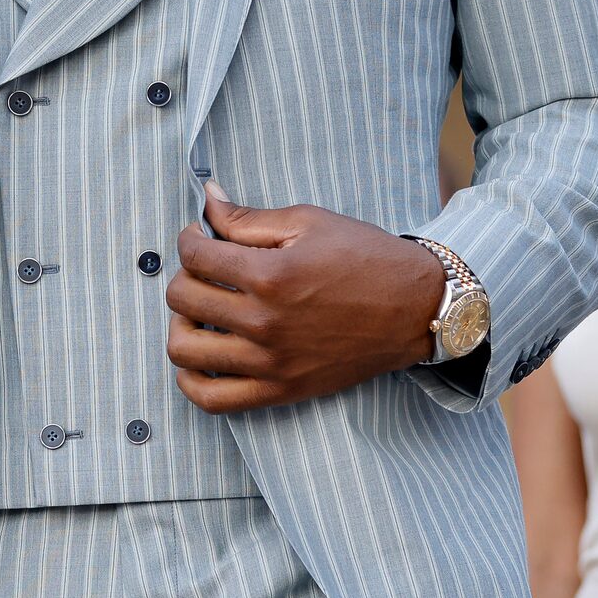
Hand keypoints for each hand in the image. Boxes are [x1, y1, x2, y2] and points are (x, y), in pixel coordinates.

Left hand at [165, 183, 443, 412]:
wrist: (415, 308)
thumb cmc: (366, 259)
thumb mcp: (308, 223)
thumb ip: (248, 218)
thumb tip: (207, 199)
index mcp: (271, 276)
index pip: (195, 256)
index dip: (190, 239)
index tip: (199, 236)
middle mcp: (264, 323)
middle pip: (183, 299)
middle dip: (186, 276)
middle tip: (206, 270)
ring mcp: (270, 362)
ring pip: (184, 350)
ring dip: (181, 324)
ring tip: (200, 312)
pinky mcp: (280, 390)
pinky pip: (211, 399)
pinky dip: (192, 379)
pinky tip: (202, 355)